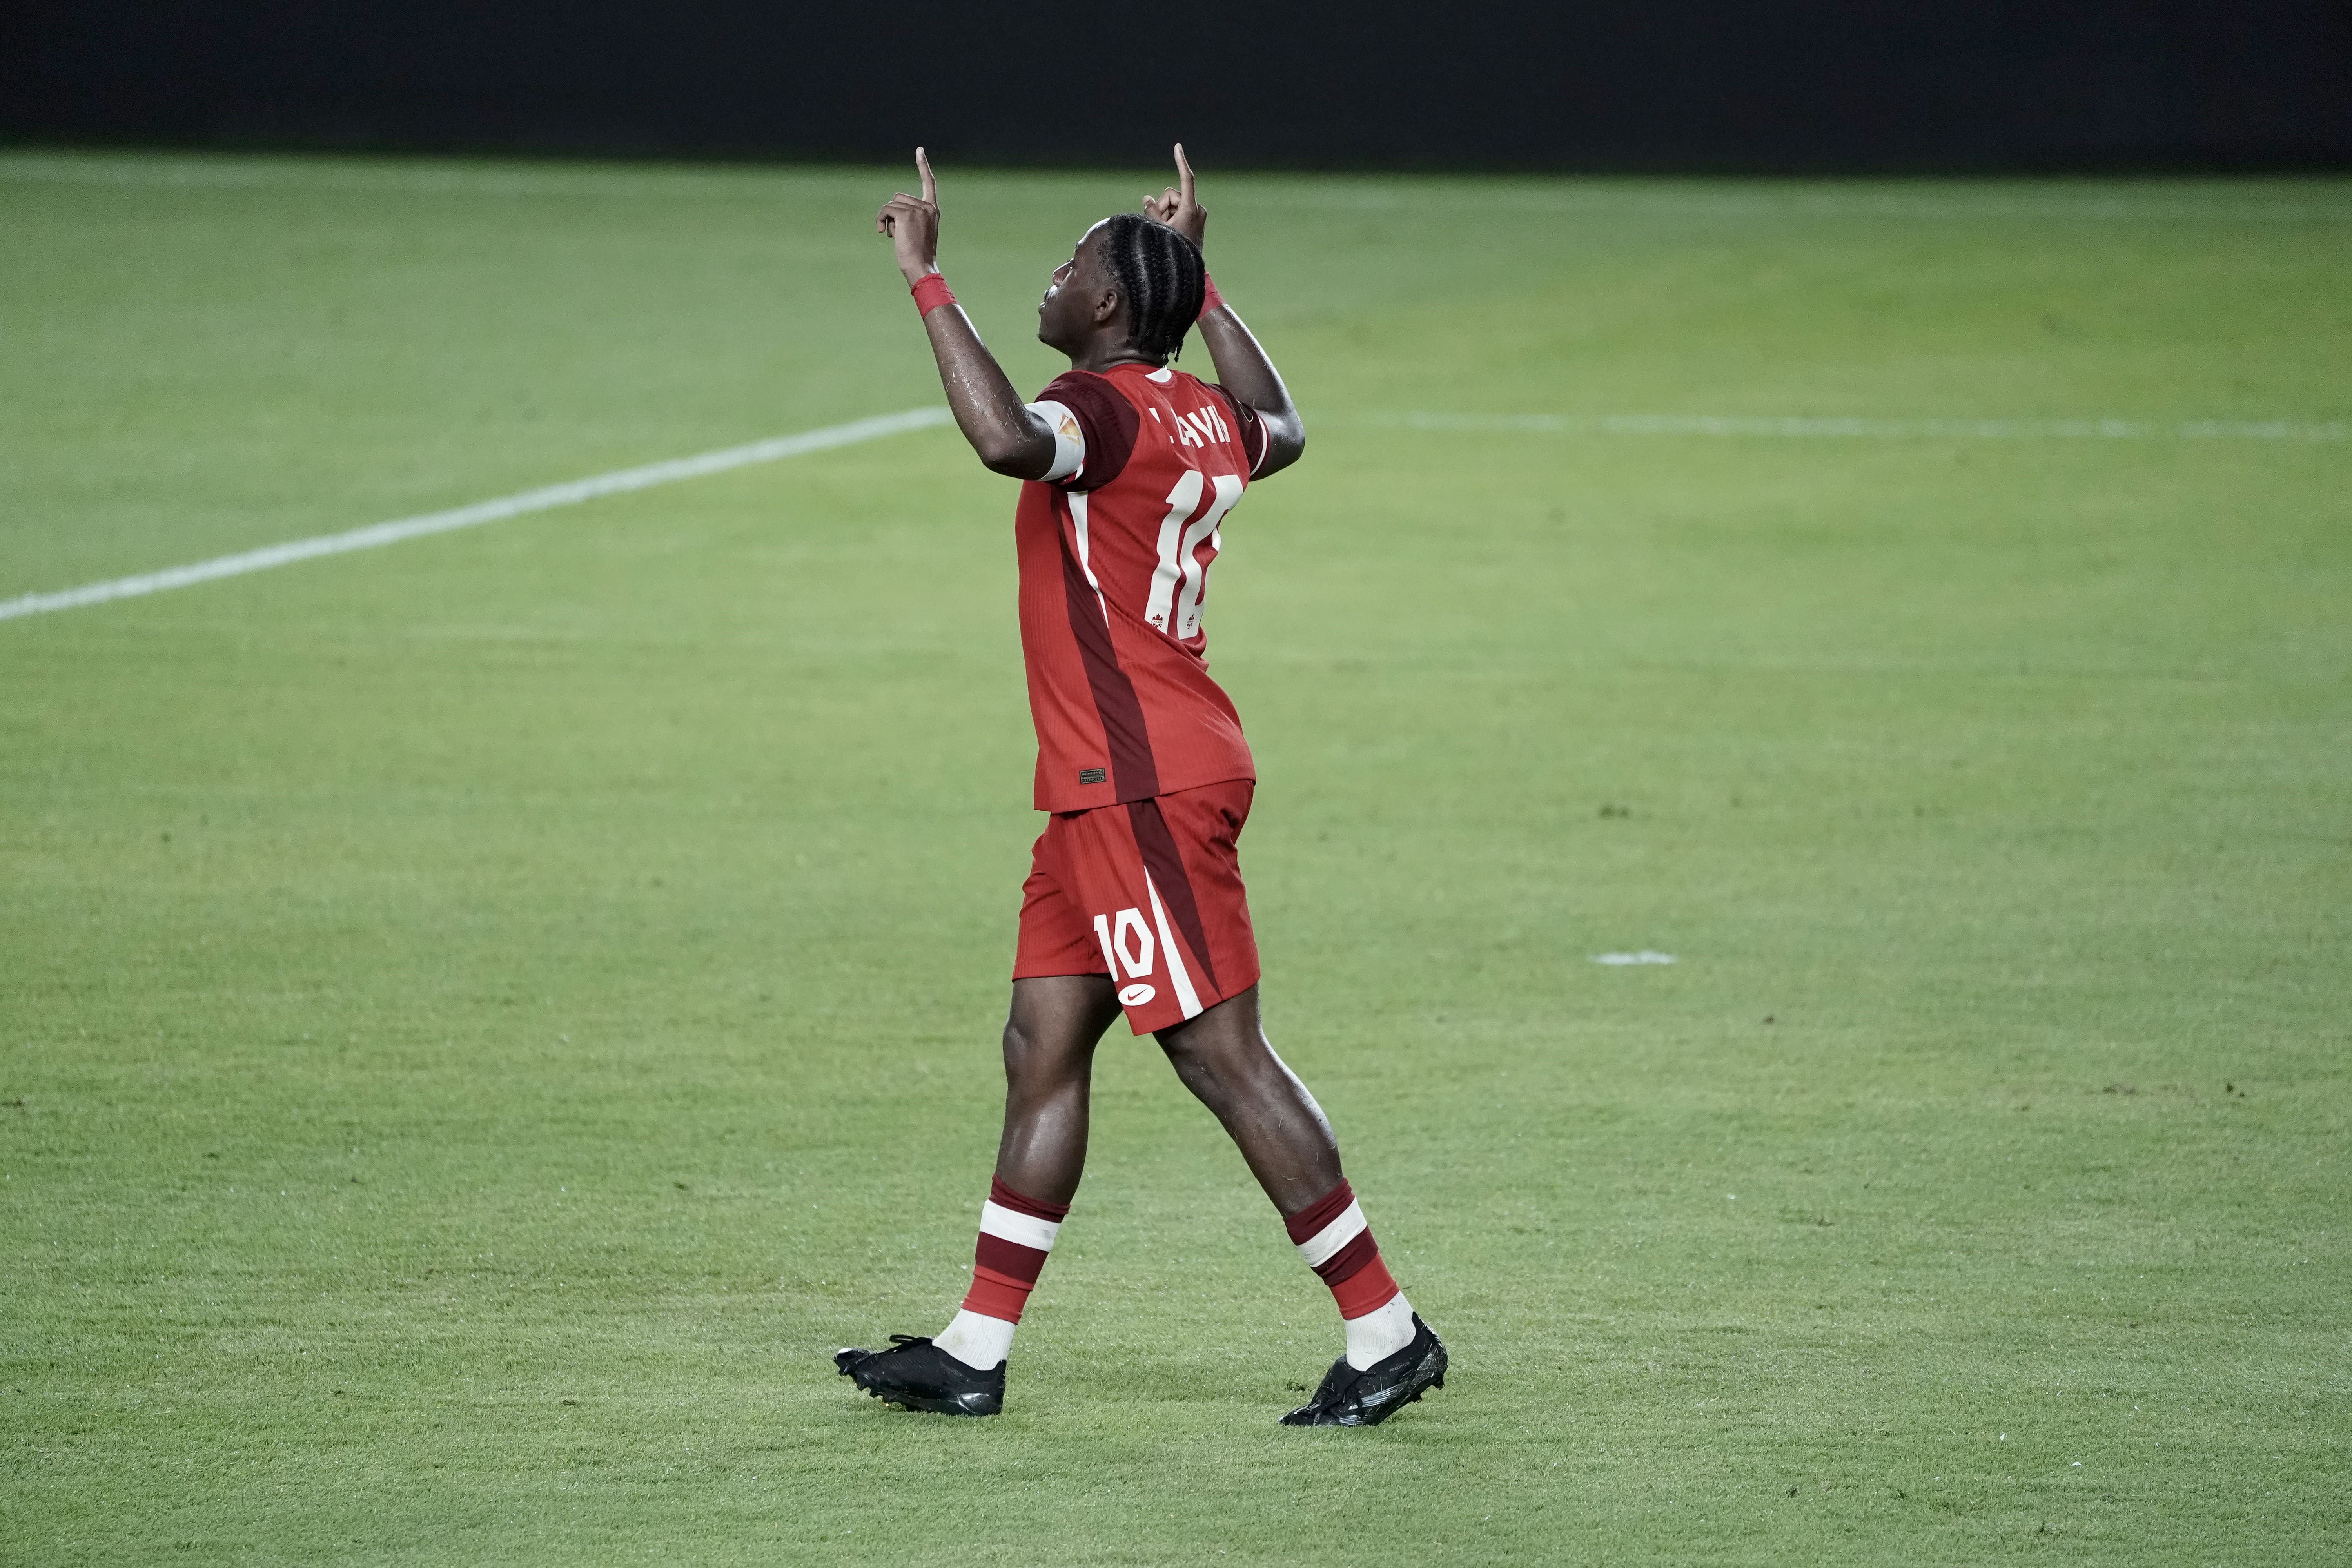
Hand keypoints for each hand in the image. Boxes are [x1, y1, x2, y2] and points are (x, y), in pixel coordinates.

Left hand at [875, 148, 940, 283]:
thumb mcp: (918, 232)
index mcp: (933, 210)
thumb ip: (911, 216)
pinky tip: (884, 233)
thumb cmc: (918, 255)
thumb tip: (891, 211)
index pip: (929, 183)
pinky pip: (885, 210)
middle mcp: (927, 206)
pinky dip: (881, 220)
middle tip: (897, 233)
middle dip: (892, 213)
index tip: (919, 150)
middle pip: (899, 197)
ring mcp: (918, 209)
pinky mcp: (906, 214)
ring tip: (894, 235)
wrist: (920, 267)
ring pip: (891, 204)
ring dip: (887, 219)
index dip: (923, 166)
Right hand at [1142, 143, 1206, 248]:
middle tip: (1161, 226)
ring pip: (1172, 205)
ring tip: (1167, 233)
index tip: (1177, 146)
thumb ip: (1152, 211)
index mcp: (1191, 209)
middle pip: (1171, 196)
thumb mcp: (1158, 229)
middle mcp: (1197, 209)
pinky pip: (1177, 212)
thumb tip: (1147, 198)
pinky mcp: (1195, 220)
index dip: (1181, 162)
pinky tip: (1169, 232)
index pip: (1186, 179)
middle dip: (1162, 208)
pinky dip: (1170, 218)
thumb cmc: (1174, 252)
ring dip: (1165, 215)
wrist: (1186, 273)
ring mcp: (1197, 215)